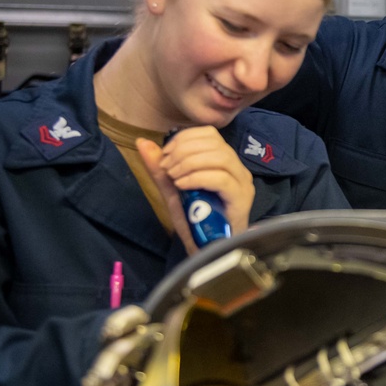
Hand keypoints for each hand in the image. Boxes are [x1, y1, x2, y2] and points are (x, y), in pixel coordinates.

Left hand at [136, 127, 254, 253]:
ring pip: (220, 157)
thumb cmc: (195, 222)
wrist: (207, 252)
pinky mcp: (241, 199)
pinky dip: (198, 177)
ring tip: (174, 178)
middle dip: (183, 151)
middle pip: (214, 143)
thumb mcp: (173, 190)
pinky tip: (183, 185)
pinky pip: (221, 179)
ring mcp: (243, 184)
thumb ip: (160, 168)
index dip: (184, 138)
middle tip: (167, 169)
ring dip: (189, 163)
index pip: (209, 133)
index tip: (164, 155)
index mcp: (224, 161)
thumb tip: (142, 142)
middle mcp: (238, 169)